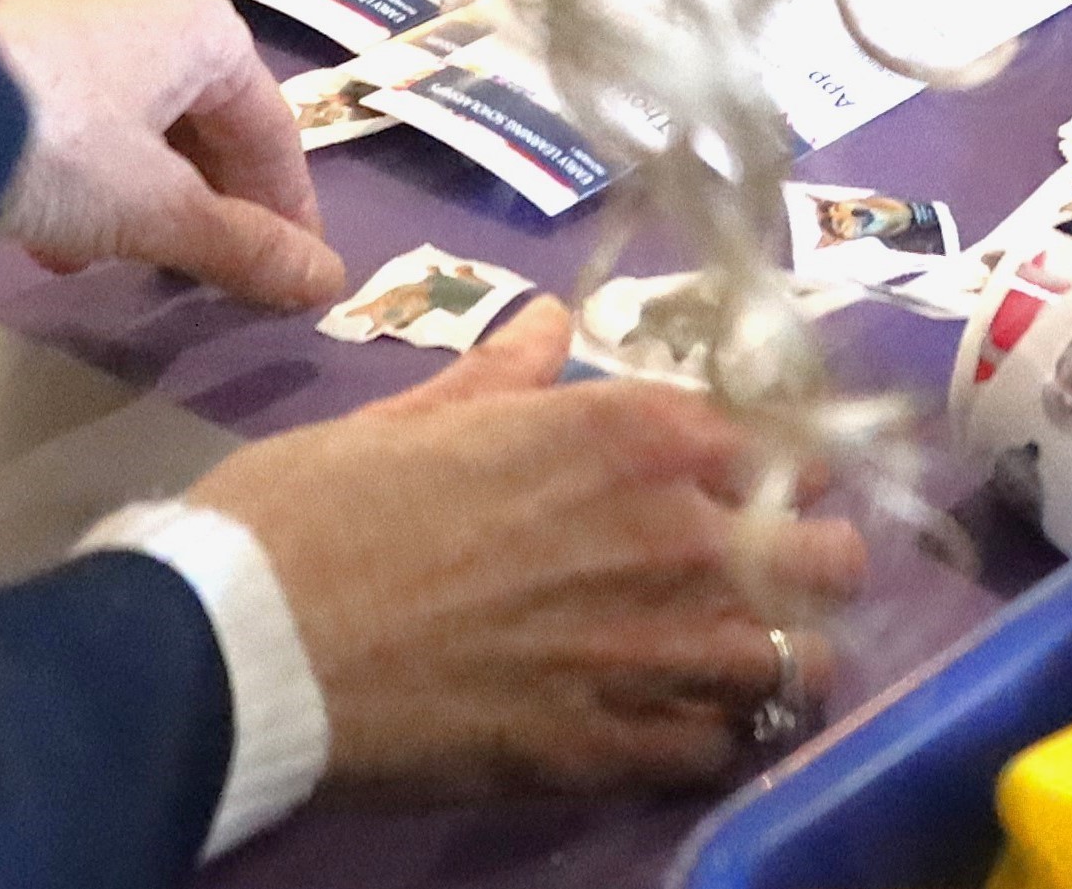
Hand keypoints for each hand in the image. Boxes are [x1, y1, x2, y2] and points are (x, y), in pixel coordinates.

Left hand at [0, 0, 347, 312]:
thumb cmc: (52, 141)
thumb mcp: (154, 210)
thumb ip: (240, 246)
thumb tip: (326, 284)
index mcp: (204, 28)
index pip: (272, 130)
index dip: (290, 211)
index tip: (295, 279)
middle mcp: (144, 8)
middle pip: (204, 122)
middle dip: (211, 205)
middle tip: (212, 277)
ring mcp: (70, 22)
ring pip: (137, 124)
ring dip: (146, 199)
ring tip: (127, 262)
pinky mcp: (6, 49)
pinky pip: (77, 120)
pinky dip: (86, 181)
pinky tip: (53, 238)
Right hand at [202, 303, 868, 803]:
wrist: (242, 645)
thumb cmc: (317, 510)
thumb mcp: (417, 414)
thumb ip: (508, 375)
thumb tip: (549, 321)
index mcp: (636, 434)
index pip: (784, 438)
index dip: (778, 464)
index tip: (759, 483)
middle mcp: (677, 532)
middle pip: (829, 553)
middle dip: (807, 561)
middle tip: (762, 579)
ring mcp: (654, 649)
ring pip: (799, 663)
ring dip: (778, 659)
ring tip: (740, 664)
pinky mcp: (611, 750)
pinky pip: (720, 749)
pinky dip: (716, 739)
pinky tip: (687, 729)